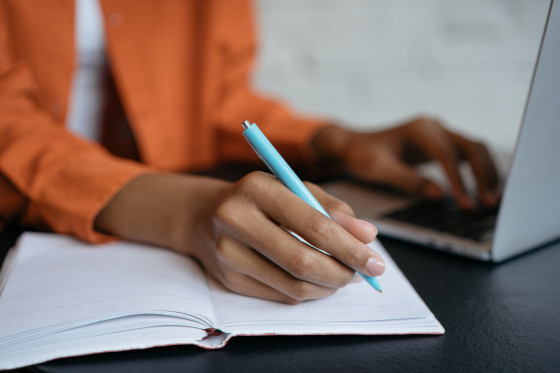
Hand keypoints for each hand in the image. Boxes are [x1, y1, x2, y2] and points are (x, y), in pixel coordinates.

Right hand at [95, 172, 383, 303]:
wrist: (202, 214)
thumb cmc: (257, 197)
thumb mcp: (292, 187)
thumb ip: (331, 207)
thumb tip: (367, 235)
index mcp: (257, 188)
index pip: (313, 225)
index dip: (350, 247)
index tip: (375, 260)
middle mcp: (236, 220)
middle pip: (302, 261)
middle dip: (343, 272)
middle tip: (364, 274)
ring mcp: (227, 254)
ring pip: (293, 285)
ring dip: (328, 286)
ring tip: (344, 276)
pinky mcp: (227, 280)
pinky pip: (280, 295)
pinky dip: (308, 292)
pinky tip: (319, 281)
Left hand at [312, 117, 500, 208]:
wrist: (354, 145)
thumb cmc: (363, 155)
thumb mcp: (379, 169)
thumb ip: (408, 180)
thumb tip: (438, 195)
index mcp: (420, 129)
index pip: (446, 154)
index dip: (458, 180)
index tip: (465, 203)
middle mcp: (434, 127)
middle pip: (471, 146)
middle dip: (483, 175)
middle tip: (489, 203)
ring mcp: (440, 133)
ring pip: (475, 149)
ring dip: (487, 173)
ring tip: (493, 200)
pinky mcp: (442, 144)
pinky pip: (468, 155)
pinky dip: (479, 171)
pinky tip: (484, 191)